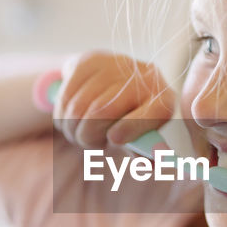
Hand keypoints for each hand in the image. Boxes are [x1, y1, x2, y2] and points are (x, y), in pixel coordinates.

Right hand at [43, 51, 175, 150]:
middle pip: (104, 110)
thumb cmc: (131, 118)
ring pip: (81, 104)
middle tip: (85, 141)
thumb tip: (152, 165)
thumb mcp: (141, 136)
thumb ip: (144, 152)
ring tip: (76, 132)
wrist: (115, 82)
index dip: (132, 127)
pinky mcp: (91, 60)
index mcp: (163, 100)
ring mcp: (117, 65)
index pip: (152, 112)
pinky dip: (62, 111)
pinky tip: (68, 116)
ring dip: (71, 126)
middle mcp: (144, 78)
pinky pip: (67, 93)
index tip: (114, 138)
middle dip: (88, 134)